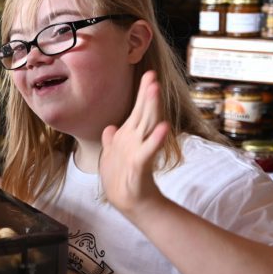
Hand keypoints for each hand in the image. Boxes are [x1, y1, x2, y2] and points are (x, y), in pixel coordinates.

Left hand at [98, 70, 169, 217]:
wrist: (128, 200)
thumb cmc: (123, 177)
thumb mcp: (112, 155)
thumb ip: (113, 140)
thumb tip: (110, 127)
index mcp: (131, 135)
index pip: (139, 110)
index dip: (143, 93)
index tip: (148, 74)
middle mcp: (137, 139)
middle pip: (145, 113)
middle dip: (148, 95)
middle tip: (152, 76)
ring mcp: (140, 150)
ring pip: (147, 125)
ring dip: (152, 108)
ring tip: (155, 90)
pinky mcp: (140, 164)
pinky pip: (148, 150)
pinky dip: (155, 139)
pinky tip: (162, 128)